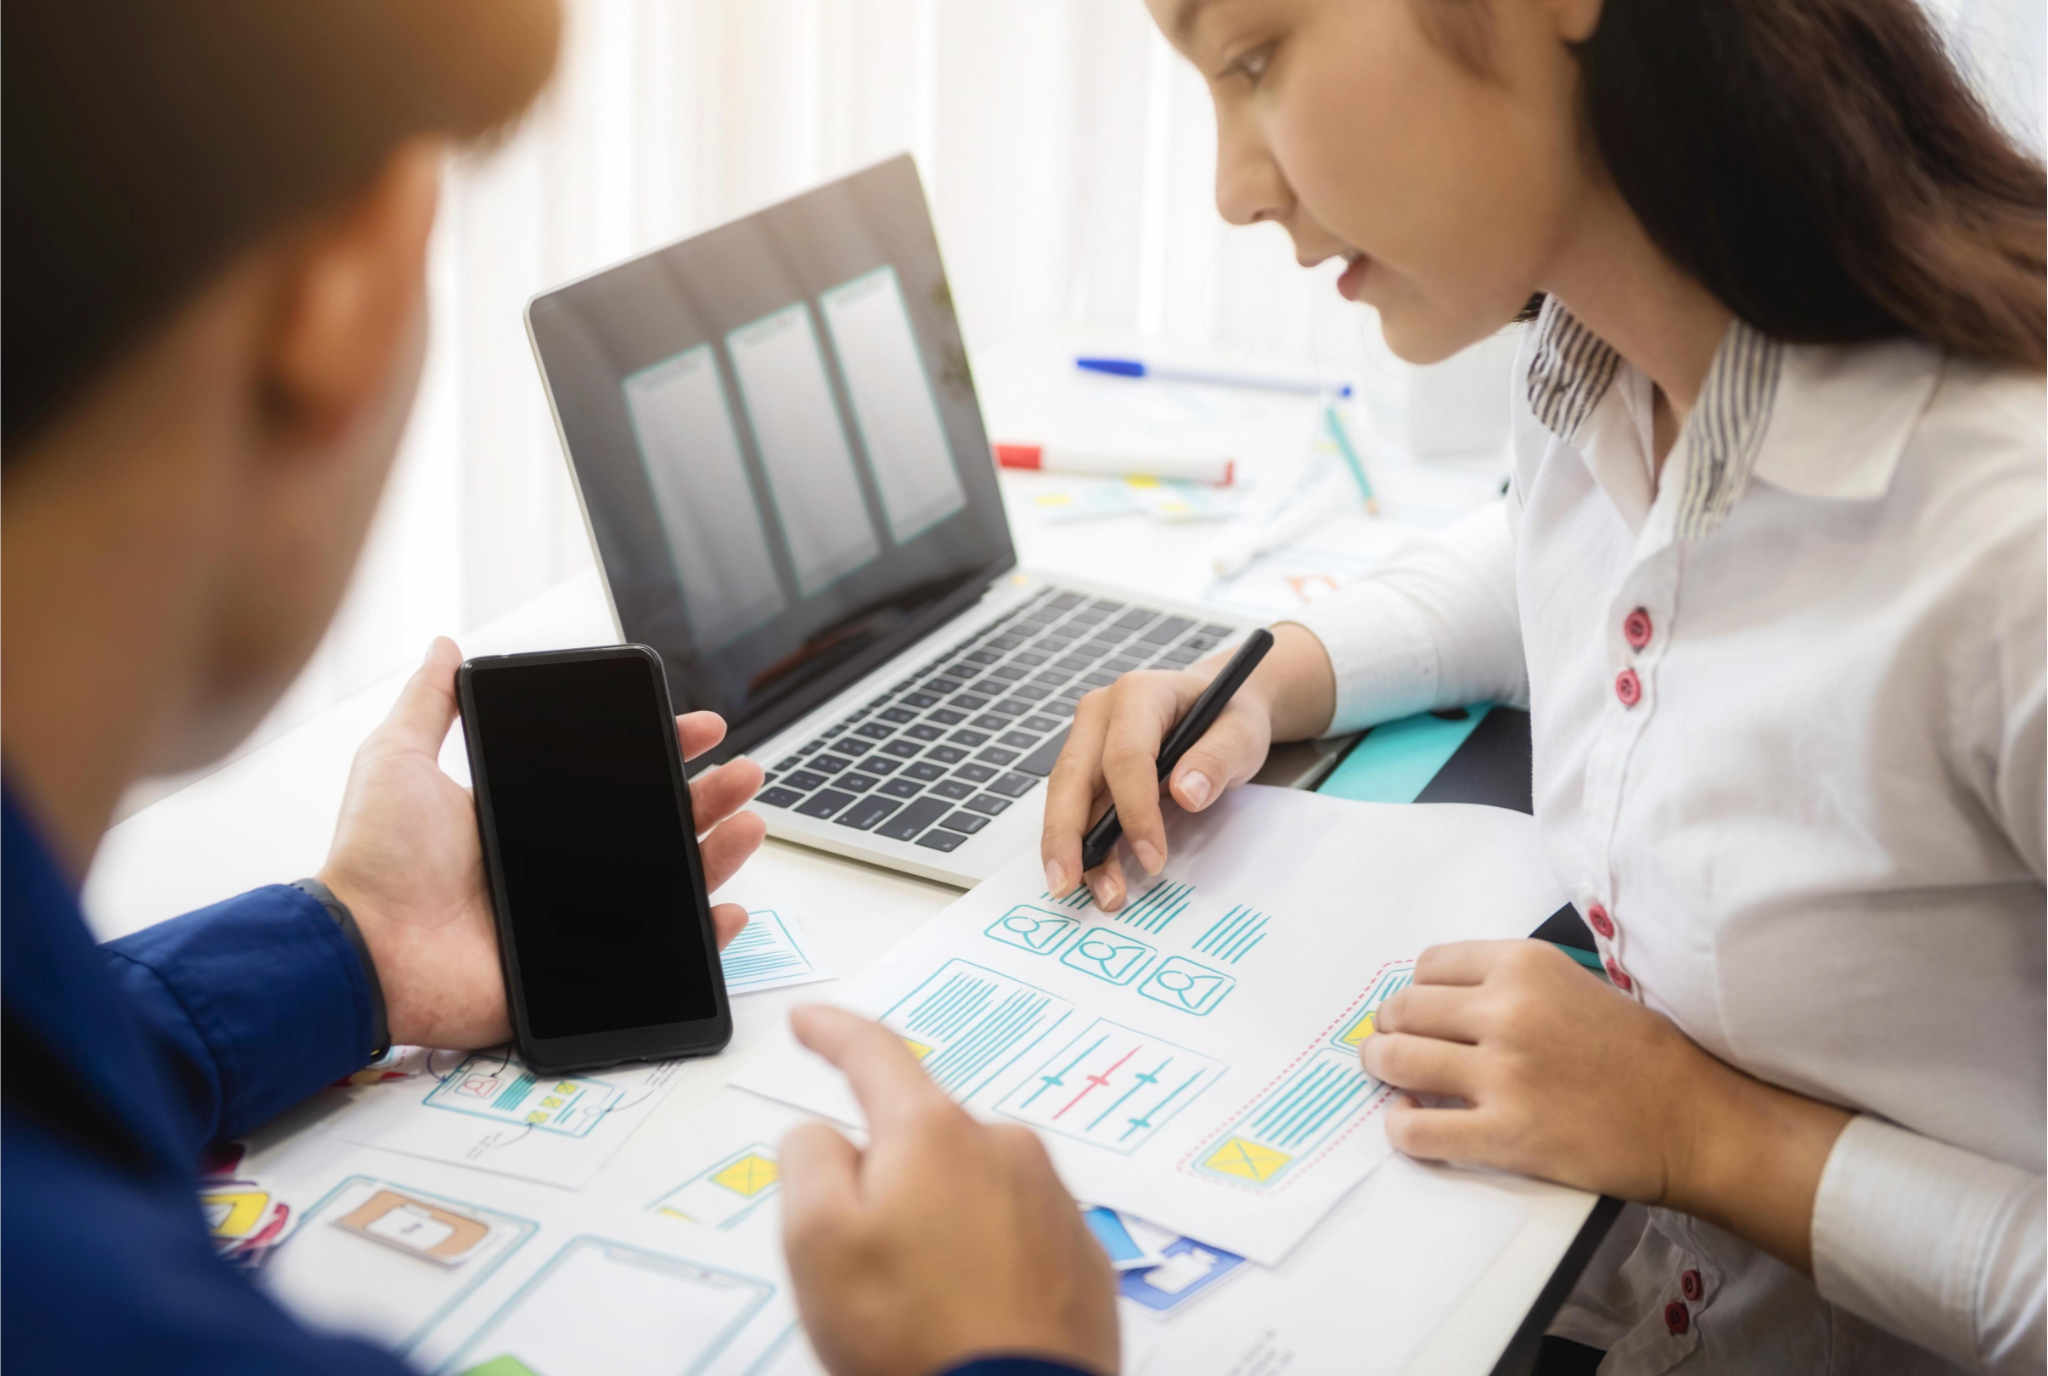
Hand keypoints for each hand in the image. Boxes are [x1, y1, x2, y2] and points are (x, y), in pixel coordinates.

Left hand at [318, 637, 766, 1048]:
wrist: (363, 951)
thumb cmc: (372, 860)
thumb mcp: (396, 761)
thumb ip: (427, 704)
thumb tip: (442, 644)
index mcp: (529, 818)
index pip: (616, 778)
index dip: (664, 749)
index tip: (701, 726)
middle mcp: (558, 868)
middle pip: (657, 826)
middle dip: (709, 798)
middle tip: (744, 773)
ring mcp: (573, 923)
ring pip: (669, 885)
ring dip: (718, 853)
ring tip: (749, 823)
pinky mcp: (578, 976)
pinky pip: (657, 960)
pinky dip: (703, 940)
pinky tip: (730, 908)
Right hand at [779, 1006, 1119, 1375]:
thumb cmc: (917, 1341)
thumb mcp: (817, 1243)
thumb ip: (808, 1161)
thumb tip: (824, 1135)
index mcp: (934, 1134)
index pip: (873, 1054)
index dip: (831, 1033)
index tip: (810, 1023)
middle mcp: (1004, 1149)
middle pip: (922, 1140)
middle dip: (888, 1185)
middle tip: (867, 1268)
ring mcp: (1052, 1202)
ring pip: (970, 1192)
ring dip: (940, 1231)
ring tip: (922, 1310)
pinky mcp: (1080, 1256)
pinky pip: (1015, 1238)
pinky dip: (986, 1267)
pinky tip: (967, 1318)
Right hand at [1040, 621, 1336, 910]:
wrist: (1219, 711)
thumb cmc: (1229, 718)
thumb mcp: (1242, 734)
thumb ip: (1218, 758)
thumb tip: (1187, 793)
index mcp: (1139, 694)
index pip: (1125, 755)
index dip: (1134, 810)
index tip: (1154, 859)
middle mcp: (1101, 713)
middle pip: (1072, 776)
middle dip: (1067, 835)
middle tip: (1067, 884)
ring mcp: (1088, 740)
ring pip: (1067, 798)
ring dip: (1074, 849)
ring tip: (1092, 894)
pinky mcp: (1087, 768)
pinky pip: (1077, 808)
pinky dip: (1082, 845)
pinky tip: (1091, 878)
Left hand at [1364, 940, 1849, 1271]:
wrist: (1694, 1119)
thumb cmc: (1642, 1053)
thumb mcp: (1575, 984)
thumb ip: (1511, 985)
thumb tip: (1441, 1000)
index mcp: (1524, 965)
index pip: (1428, 965)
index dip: (1418, 991)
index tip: (1423, 1012)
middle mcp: (1505, 1010)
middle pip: (1403, 1009)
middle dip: (1390, 1029)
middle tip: (1397, 1046)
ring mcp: (1501, 1074)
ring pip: (1396, 1060)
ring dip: (1384, 1070)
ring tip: (1395, 1080)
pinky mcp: (1504, 1135)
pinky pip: (1416, 1129)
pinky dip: (1402, 1127)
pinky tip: (1414, 1123)